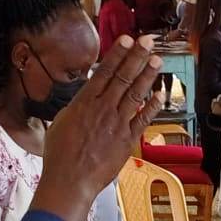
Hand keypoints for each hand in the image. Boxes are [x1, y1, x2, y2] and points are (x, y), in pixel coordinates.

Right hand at [33, 35, 162, 220]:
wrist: (69, 181)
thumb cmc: (60, 155)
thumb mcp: (61, 123)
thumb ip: (77, 108)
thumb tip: (85, 98)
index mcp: (84, 103)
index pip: (104, 72)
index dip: (117, 54)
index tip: (127, 39)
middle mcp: (102, 109)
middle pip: (123, 78)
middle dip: (137, 57)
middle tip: (148, 41)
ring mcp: (117, 124)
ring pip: (135, 94)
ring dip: (147, 76)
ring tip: (157, 60)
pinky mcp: (127, 140)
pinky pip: (142, 119)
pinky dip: (153, 106)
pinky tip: (160, 94)